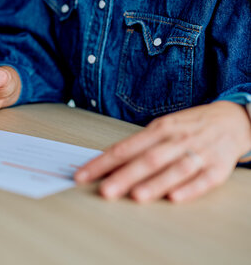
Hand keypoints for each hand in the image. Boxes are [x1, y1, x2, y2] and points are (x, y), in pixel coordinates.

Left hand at [74, 101, 250, 202]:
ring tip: (136, 196)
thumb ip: (138, 146)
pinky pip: (204, 179)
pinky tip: (175, 197)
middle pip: (147, 159)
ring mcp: (198, 153)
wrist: (232, 119)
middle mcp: (176, 140)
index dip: (102, 163)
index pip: (124, 148)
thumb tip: (107, 163)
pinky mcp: (218, 167)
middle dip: (124, 176)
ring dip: (155, 183)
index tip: (82, 175)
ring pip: (174, 169)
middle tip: (105, 190)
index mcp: (159, 129)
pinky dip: (190, 188)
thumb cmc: (189, 126)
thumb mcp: (162, 128)